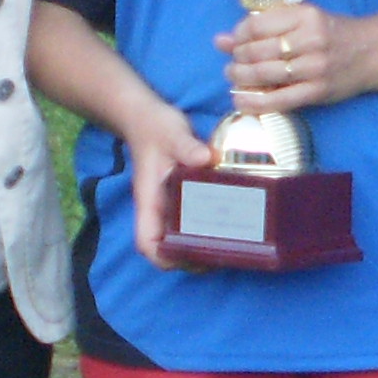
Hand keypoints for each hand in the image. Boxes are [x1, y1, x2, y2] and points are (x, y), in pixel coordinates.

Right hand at [127, 104, 217, 269]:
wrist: (146, 117)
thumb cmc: (154, 127)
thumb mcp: (171, 132)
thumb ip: (185, 145)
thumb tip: (204, 159)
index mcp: (149, 201)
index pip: (147, 242)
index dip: (164, 258)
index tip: (190, 259)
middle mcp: (158, 209)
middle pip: (167, 249)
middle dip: (191, 259)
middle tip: (222, 255)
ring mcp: (169, 205)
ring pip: (180, 238)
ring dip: (200, 247)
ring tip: (231, 245)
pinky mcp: (182, 197)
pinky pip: (192, 221)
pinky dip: (207, 228)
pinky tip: (230, 222)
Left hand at [218, 2, 376, 113]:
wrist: (371, 52)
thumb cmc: (331, 33)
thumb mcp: (300, 20)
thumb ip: (262, 27)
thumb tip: (219, 41)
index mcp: (305, 15)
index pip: (256, 25)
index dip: (238, 36)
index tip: (235, 42)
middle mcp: (310, 39)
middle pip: (257, 51)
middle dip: (237, 59)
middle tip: (233, 63)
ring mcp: (315, 67)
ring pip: (264, 74)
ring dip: (241, 78)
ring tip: (235, 78)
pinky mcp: (318, 91)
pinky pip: (279, 100)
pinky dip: (255, 102)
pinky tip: (241, 100)